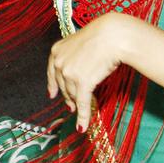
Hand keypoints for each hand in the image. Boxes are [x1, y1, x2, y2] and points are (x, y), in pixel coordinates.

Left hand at [47, 13, 133, 129]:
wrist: (112, 36)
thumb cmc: (101, 36)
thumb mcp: (79, 43)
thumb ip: (72, 56)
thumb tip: (72, 73)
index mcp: (56, 50)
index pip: (52, 72)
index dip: (52, 85)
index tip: (51, 94)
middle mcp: (60, 62)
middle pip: (63, 86)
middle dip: (67, 97)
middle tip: (71, 106)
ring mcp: (70, 73)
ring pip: (73, 95)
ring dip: (77, 105)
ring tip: (80, 111)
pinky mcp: (82, 83)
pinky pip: (82, 104)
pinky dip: (82, 117)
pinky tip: (82, 126)